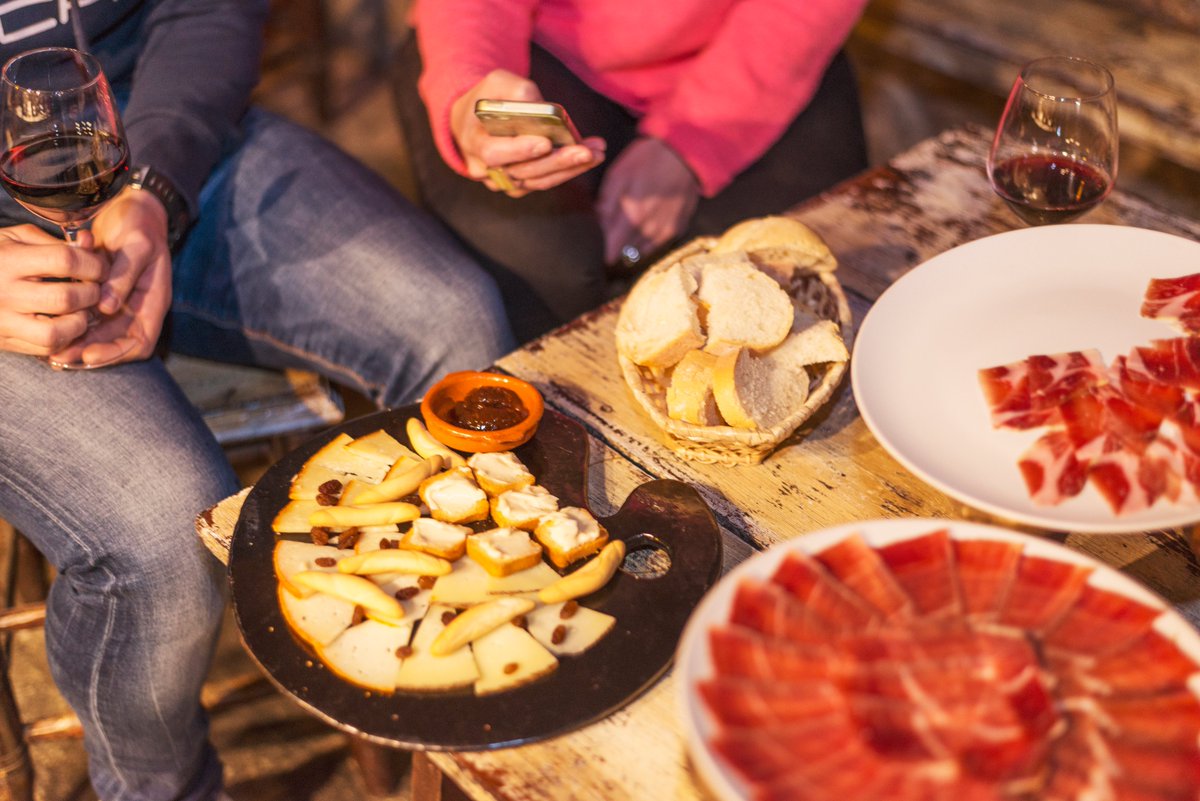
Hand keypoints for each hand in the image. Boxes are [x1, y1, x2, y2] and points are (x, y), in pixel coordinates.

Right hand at [0, 224, 109, 357]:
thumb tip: (90, 243)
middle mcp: (4, 292)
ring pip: (56, 332)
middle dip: (91, 294)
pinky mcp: (5, 341)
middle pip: (65, 298)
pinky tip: (66, 323)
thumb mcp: (14, 238)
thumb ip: (54, 242)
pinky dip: (65, 338)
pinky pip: (45, 348)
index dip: (92, 264)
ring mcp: (3, 321)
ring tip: (83, 310)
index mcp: (8, 260)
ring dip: (80, 322)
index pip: (64, 260)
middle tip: (95, 289)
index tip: (99, 267)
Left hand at [46, 188, 172, 367]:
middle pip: (115, 343)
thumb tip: (107, 308)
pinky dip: (71, 322)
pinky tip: (51, 325)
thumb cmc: (140, 224)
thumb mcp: (137, 246)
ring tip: (51, 349)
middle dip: (89, 351)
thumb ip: (123, 277)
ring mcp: (119, 301)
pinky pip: (87, 315)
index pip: (140, 342)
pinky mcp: (101, 292)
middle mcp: (137, 307)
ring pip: (98, 332)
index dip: (116, 353)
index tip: (89, 354)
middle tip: (60, 357)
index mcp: (154, 301)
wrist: (132, 205)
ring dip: (76, 340)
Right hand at [450, 69, 604, 196]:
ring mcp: (503, 181)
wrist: (472, 123)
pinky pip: (545, 181)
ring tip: (597, 152)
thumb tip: (545, 107)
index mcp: (474, 141)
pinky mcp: (519, 186)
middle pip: (524, 171)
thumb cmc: (487, 99)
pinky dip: (568, 171)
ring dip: (570, 168)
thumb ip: (516, 91)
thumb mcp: (496, 84)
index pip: (495, 152)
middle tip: (587, 152)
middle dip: (558, 162)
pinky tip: (590, 157)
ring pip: (538, 181)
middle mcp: (486, 168)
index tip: (546, 143)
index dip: (520, 150)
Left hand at [596, 137, 699, 265]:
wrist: (685, 154)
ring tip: (630, 227)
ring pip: (643, 248)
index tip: (603, 252)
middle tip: (615, 230)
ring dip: (633, 242)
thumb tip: (599, 220)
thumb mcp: (619, 174)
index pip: (614, 247)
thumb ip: (607, 201)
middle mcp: (650, 230)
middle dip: (618, 243)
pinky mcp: (678, 227)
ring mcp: (666, 230)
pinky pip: (658, 243)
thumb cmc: (648, 160)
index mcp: (633, 217)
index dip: (607, 250)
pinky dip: (649, 239)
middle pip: (627, 249)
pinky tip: (646, 226)